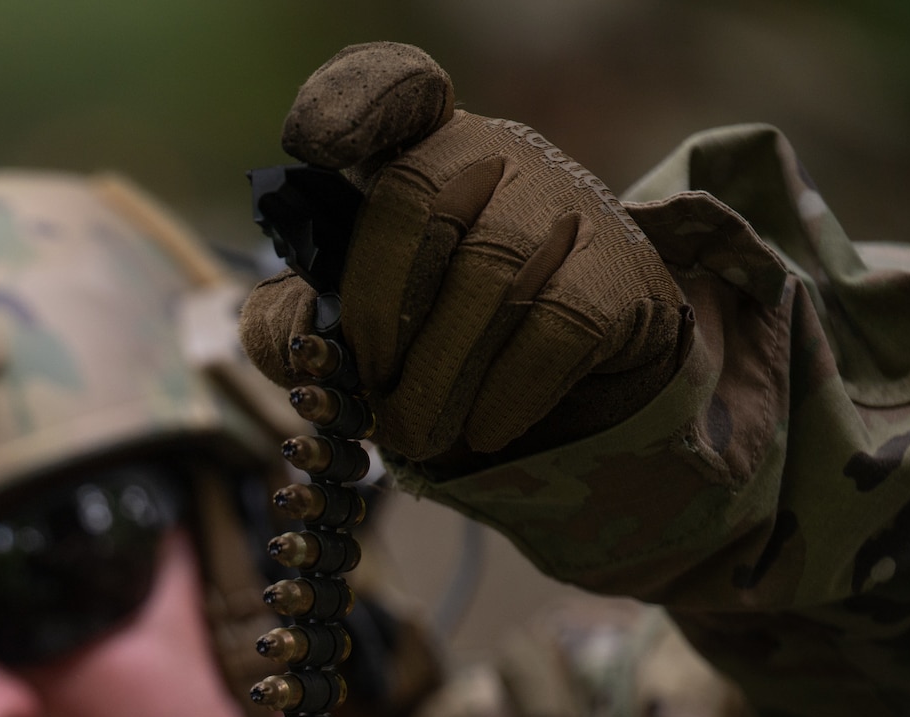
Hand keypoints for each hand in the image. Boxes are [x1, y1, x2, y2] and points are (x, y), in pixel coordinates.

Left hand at [239, 43, 688, 463]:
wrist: (566, 379)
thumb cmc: (430, 337)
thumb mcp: (343, 325)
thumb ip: (291, 324)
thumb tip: (295, 341)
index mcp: (416, 151)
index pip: (396, 88)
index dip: (354, 102)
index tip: (313, 143)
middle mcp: (493, 154)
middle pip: (422, 205)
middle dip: (380, 314)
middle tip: (371, 394)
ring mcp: (564, 201)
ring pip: (490, 273)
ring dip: (438, 371)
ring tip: (413, 436)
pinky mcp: (618, 267)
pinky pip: (557, 324)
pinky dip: (509, 389)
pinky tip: (483, 430)